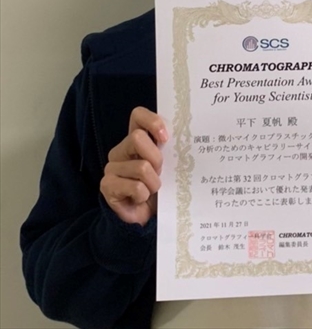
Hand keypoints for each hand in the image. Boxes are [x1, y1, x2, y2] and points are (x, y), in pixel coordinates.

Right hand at [100, 107, 167, 225]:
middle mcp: (121, 150)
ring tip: (150, 190)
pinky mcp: (107, 185)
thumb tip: (182, 137)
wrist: (144, 218)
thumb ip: (167, 149)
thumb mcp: (166, 165)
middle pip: (138, 138)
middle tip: (159, 172)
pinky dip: (144, 195)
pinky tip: (140, 199)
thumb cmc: (157, 188)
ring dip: (153, 183)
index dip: (152, 122)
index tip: (165, 138)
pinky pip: (135, 187)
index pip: (138, 116)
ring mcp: (111, 167)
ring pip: (141, 166)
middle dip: (156, 158)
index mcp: (136, 140)